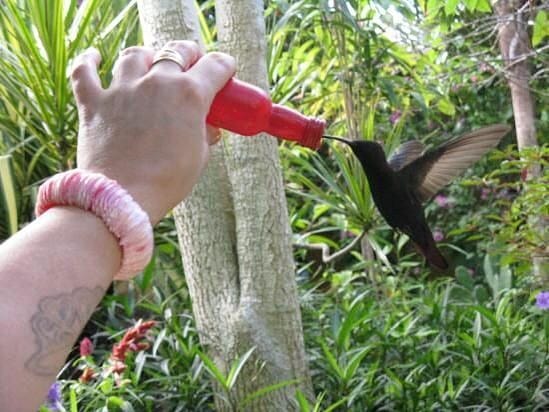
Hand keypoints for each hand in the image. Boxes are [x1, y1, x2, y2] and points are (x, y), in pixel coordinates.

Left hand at [72, 41, 234, 223]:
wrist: (124, 198)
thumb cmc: (168, 181)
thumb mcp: (199, 157)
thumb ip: (205, 134)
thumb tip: (209, 127)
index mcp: (189, 95)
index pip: (215, 66)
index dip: (224, 67)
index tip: (225, 73)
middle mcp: (156, 83)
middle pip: (177, 51)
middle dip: (189, 54)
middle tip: (191, 63)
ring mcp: (123, 90)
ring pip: (135, 56)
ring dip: (146, 57)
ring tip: (150, 63)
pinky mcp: (94, 103)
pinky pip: (85, 71)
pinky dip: (89, 62)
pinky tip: (94, 57)